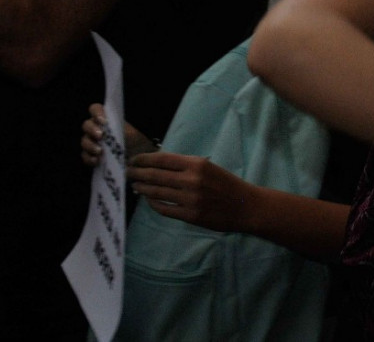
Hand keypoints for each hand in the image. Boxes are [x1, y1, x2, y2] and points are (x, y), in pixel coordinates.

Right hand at [80, 104, 155, 166]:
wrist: (137, 157)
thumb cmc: (135, 141)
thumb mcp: (132, 133)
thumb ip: (122, 129)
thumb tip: (114, 130)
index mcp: (105, 118)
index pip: (95, 109)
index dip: (97, 113)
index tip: (104, 121)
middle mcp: (95, 128)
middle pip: (86, 125)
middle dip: (92, 130)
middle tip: (101, 136)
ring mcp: (91, 142)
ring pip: (84, 141)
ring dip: (90, 145)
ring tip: (100, 151)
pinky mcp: (91, 155)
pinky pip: (85, 156)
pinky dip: (90, 158)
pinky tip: (97, 161)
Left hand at [128, 152, 254, 232]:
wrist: (245, 206)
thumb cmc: (226, 184)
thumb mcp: (208, 168)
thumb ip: (186, 166)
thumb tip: (158, 165)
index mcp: (197, 164)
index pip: (162, 159)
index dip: (144, 159)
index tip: (134, 160)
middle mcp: (192, 180)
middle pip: (155, 175)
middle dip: (138, 173)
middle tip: (128, 173)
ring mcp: (190, 199)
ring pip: (157, 192)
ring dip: (143, 188)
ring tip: (135, 186)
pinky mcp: (190, 215)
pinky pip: (165, 209)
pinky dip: (154, 204)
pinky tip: (149, 200)